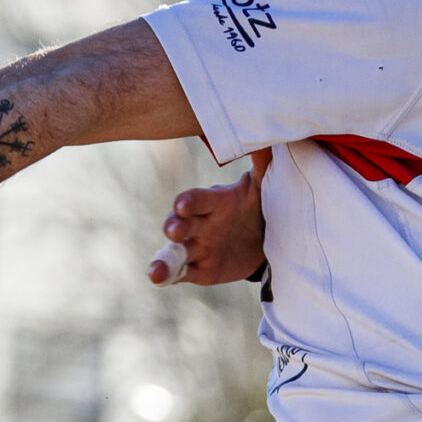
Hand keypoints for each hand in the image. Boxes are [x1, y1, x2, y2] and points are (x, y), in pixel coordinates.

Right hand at [147, 149, 271, 286]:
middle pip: (180, 223)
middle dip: (175, 226)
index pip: (197, 199)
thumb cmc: (254, 208)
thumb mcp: (260, 189)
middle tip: (173, 231)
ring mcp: (196, 246)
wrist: (261, 241)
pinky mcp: (198, 269)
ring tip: (156, 269)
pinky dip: (167, 275)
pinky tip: (157, 278)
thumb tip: (265, 143)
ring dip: (164, 258)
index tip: (182, 205)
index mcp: (214, 203)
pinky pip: (180, 272)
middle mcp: (199, 223)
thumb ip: (261, 168)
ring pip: (175, 250)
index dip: (189, 201)